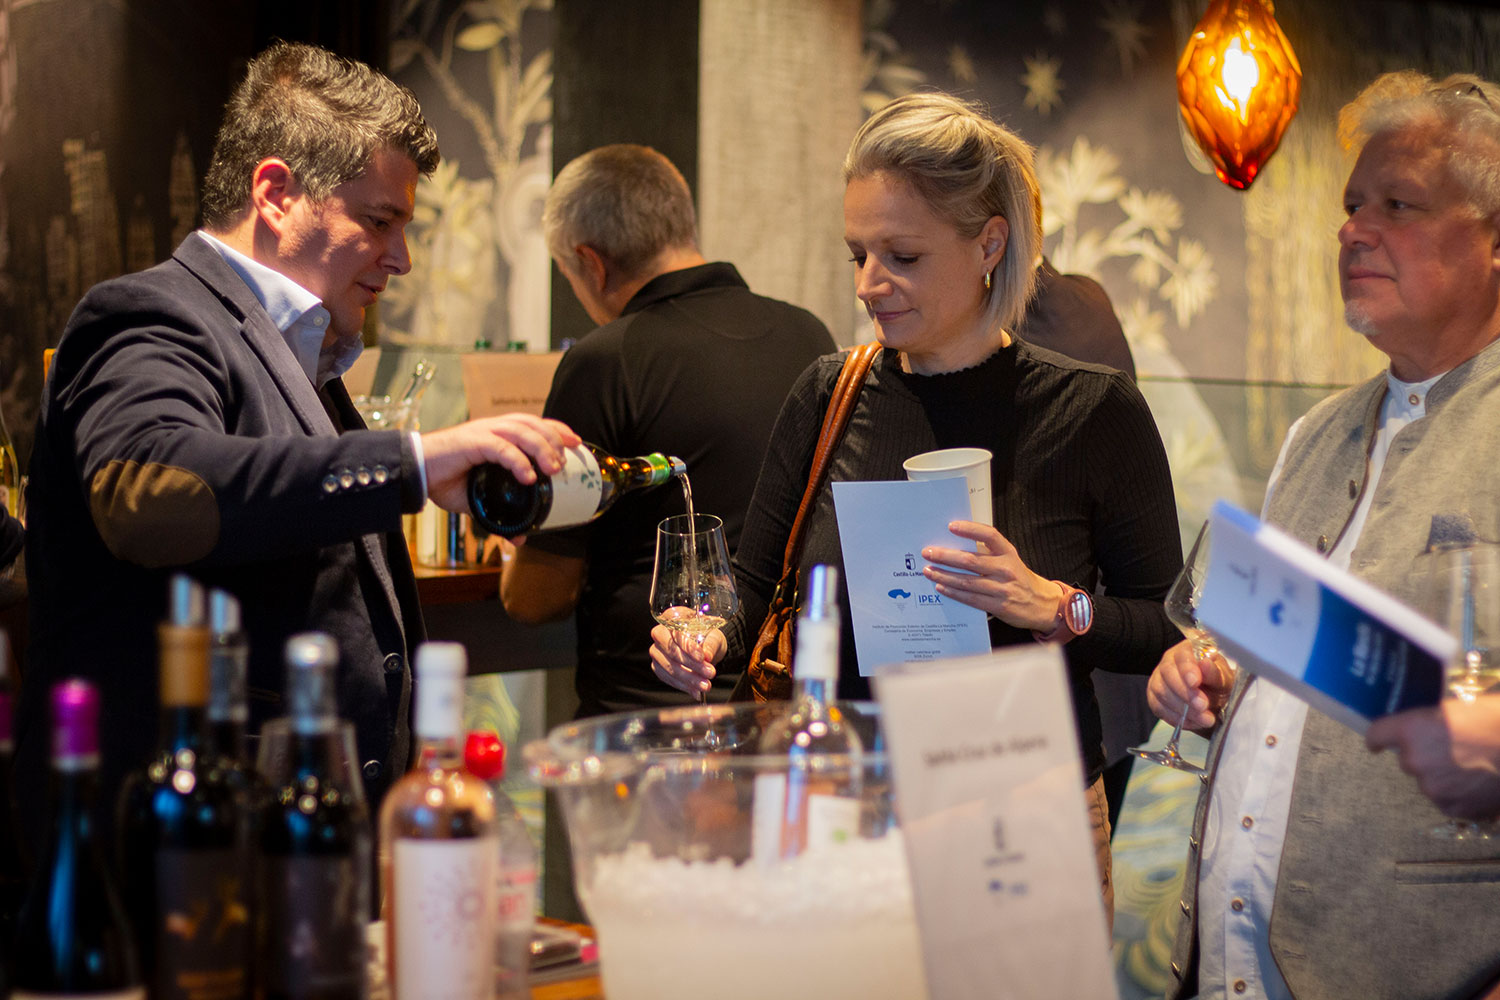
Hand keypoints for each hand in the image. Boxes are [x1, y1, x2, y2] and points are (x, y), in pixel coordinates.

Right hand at [420, 414, 579, 512]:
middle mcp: (493, 428)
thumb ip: (499, 515)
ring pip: (521, 431)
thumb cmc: (445, 481)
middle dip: (555, 439)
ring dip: (541, 448)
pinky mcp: (470, 442)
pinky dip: (517, 460)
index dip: (557, 430)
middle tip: (566, 462)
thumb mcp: (478, 500)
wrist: (415, 473)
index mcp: (498, 434)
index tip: (577, 444)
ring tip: (554, 469)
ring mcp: (482, 432)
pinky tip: (528, 475)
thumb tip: (519, 538)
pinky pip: (500, 447)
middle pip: (533, 424)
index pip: (534, 424)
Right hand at [649, 623, 725, 695]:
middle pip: (671, 651)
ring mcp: (657, 651)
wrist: (706, 648)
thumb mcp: (714, 636)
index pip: (676, 633)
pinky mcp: (658, 667)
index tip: (702, 657)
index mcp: (672, 617)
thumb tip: (707, 655)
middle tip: (710, 673)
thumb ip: (710, 644)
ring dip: (689, 679)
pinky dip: (684, 686)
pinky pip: (668, 679)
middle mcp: (660, 633)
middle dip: (691, 665)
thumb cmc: (708, 636)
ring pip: (669, 667)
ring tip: (706, 685)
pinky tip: (696, 691)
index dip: (688, 646)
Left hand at [921, 520, 1059, 631]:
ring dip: (944, 575)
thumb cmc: (1019, 578)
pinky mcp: (998, 605)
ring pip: (967, 581)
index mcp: (1008, 552)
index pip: (989, 535)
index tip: (951, 526)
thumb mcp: (1009, 559)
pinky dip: (954, 592)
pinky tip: (941, 587)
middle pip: (970, 560)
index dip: (969, 529)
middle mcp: (1006, 568)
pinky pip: (971, 598)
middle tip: (928, 552)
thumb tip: (955, 545)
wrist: (1042, 604)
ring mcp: (1002, 588)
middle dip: (945, 556)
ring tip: (928, 571)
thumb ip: (988, 552)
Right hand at [1147, 638, 1234, 732]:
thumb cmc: (1217, 684)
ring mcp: (1158, 679)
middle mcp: (1169, 662)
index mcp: (1187, 650)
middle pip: (1168, 673)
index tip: (1196, 682)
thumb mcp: (1223, 678)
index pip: (1182, 655)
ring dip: (1183, 709)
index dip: (1187, 669)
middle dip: (1185, 693)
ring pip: (1161, 692)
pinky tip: (1193, 722)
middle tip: (1203, 706)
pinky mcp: (1154, 697)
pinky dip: (1176, 718)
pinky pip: (1158, 708)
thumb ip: (1215, 673)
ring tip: (1204, 719)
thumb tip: (1205, 663)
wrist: (1211, 698)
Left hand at [1366, 696, 1499, 819]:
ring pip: (1428, 782)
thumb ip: (1431, 719)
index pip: (1377, 734)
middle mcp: (1415, 761)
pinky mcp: (1455, 809)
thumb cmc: (1494, 720)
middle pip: (1408, 760)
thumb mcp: (1457, 706)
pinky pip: (1447, 801)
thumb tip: (1422, 725)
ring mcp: (1434, 789)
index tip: (1377, 744)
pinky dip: (1457, 795)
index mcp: (1411, 730)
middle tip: (1450, 749)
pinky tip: (1477, 784)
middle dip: (1424, 755)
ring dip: (1441, 776)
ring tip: (1471, 767)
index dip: (1378, 739)